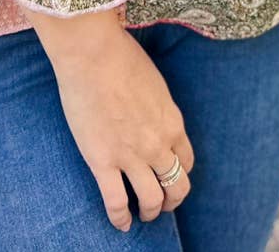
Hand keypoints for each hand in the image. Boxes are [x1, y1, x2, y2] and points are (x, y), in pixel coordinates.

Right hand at [43, 19, 194, 232]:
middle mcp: (157, 144)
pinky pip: (116, 202)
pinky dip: (120, 218)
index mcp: (172, 122)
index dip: (179, 172)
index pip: (186, 160)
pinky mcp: (103, 161)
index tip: (170, 175)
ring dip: (150, 212)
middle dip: (171, 199)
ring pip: (151, 200)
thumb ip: (157, 106)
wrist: (93, 55)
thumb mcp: (154, 82)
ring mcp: (131, 155)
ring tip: (142, 215)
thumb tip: (152, 114)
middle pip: (176, 185)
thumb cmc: (120, 57)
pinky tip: (120, 223)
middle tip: (162, 203)